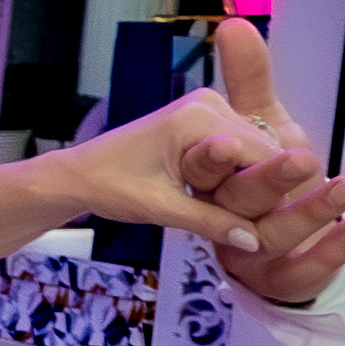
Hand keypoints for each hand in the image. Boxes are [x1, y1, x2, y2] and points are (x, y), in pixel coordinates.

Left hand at [48, 73, 336, 267]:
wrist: (77, 174)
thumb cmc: (109, 186)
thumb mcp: (160, 208)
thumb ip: (210, 222)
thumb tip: (255, 242)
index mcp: (200, 118)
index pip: (264, 155)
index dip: (267, 192)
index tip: (265, 221)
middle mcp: (209, 103)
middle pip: (263, 150)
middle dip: (256, 186)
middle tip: (241, 219)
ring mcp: (207, 107)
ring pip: (254, 149)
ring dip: (246, 180)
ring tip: (222, 205)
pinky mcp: (203, 118)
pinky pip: (238, 147)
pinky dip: (235, 172)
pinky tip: (218, 193)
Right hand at [195, 17, 344, 308]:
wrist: (284, 243)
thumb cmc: (265, 176)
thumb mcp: (261, 120)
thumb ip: (248, 77)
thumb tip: (235, 23)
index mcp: (210, 180)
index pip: (207, 169)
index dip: (216, 158)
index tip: (227, 142)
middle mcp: (224, 215)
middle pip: (239, 200)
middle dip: (267, 180)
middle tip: (301, 160)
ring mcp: (251, 254)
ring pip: (274, 236)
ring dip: (312, 212)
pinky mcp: (280, 280)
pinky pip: (303, 272)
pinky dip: (332, 252)